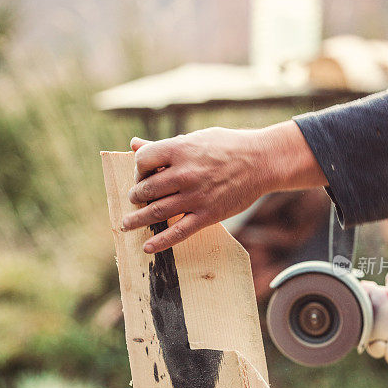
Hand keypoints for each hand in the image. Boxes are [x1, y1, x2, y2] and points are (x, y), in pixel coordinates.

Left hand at [121, 121, 325, 252]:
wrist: (261, 161)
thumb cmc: (227, 146)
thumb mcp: (194, 139)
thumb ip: (163, 146)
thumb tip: (134, 144)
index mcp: (180, 150)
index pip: (143, 161)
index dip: (138, 169)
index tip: (143, 174)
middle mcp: (185, 174)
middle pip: (146, 189)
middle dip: (136, 196)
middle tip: (136, 199)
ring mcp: (196, 197)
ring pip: (157, 212)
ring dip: (137, 220)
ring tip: (126, 224)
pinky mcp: (208, 215)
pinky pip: (179, 232)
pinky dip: (161, 241)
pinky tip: (147, 247)